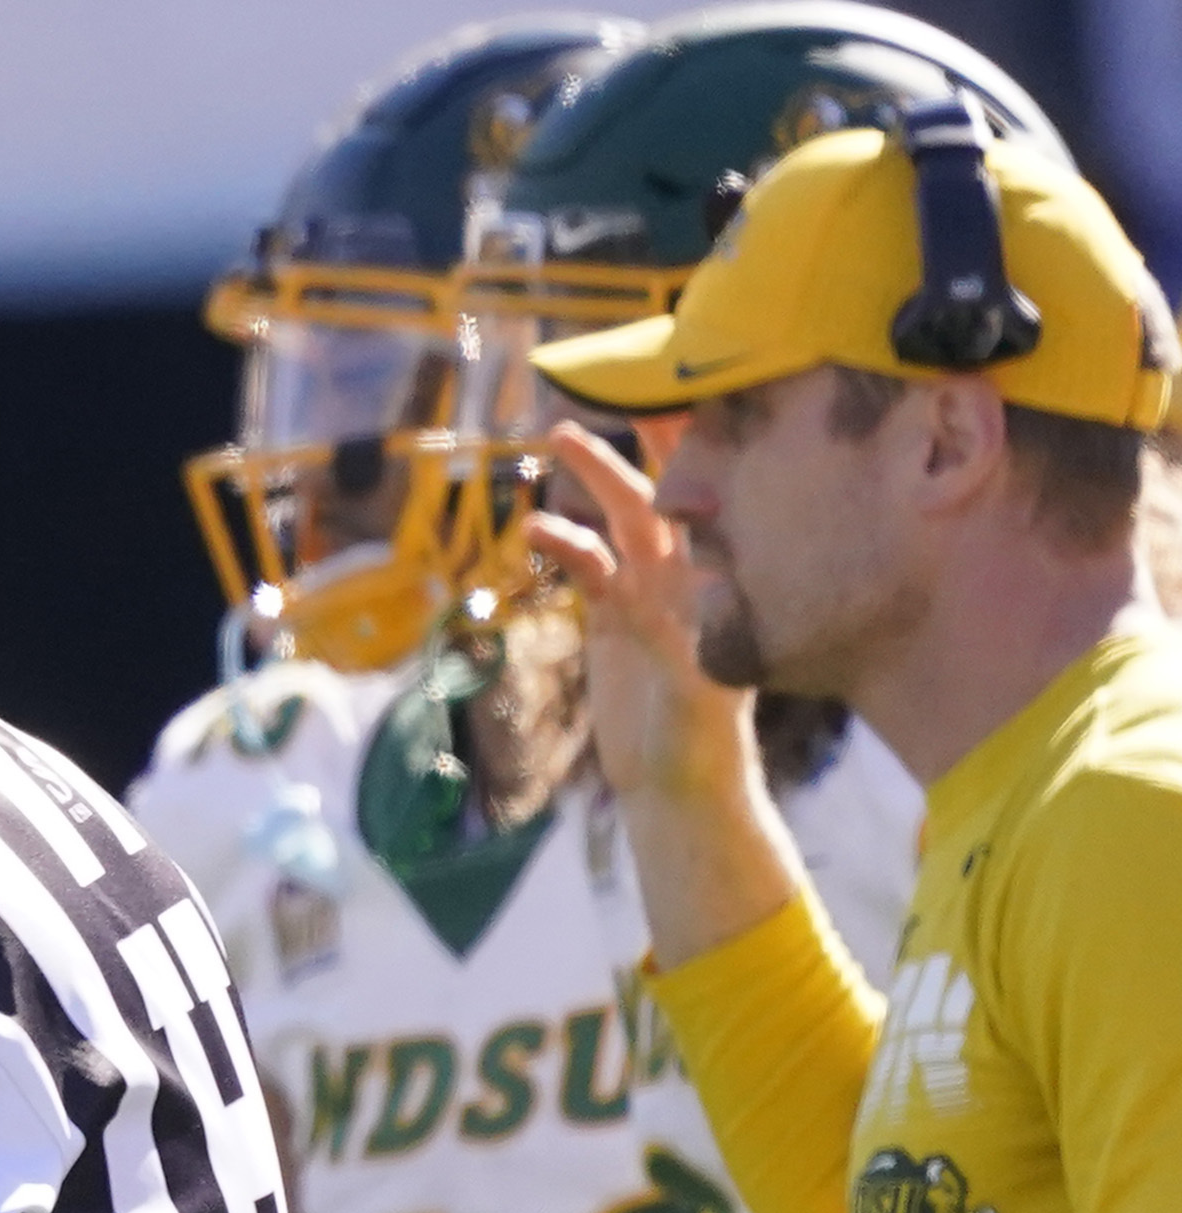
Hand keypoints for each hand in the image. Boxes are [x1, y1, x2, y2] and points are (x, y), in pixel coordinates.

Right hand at [527, 423, 754, 817]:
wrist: (675, 784)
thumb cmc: (701, 742)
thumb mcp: (703, 693)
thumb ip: (692, 643)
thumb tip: (685, 600)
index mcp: (718, 583)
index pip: (711, 498)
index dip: (698, 448)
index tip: (681, 395)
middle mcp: (687, 576)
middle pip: (663, 490)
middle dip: (639, 439)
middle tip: (610, 387)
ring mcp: (648, 594)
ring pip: (619, 519)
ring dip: (591, 480)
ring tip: (554, 440)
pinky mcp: (614, 619)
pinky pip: (587, 567)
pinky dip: (564, 546)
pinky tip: (534, 532)